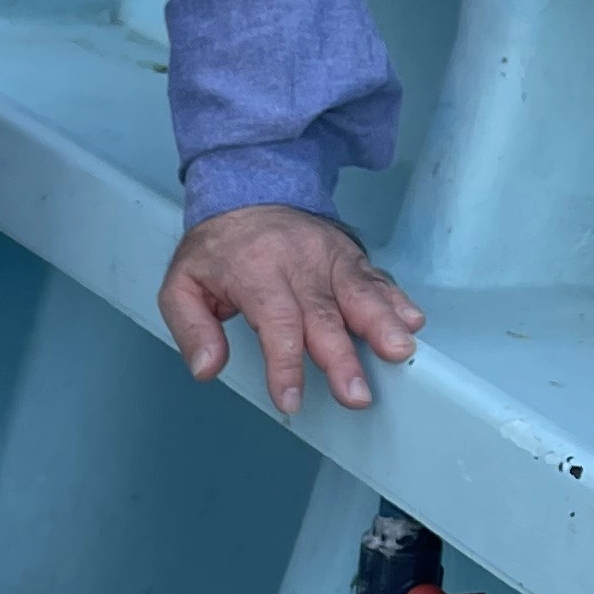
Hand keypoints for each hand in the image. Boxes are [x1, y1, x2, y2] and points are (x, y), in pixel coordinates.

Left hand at [157, 204, 423, 416]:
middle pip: (324, 315)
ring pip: (359, 292)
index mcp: (254, 272)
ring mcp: (329, 257)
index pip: (275, 322)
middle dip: (342, 358)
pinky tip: (412, 321)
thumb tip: (206, 369)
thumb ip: (191, 329)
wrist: (246, 193)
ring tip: (399, 352)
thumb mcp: (181, 286)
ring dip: (382, 324)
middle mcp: (297, 263)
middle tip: (356, 395)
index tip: (290, 399)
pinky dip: (396, 299)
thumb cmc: (216, 251)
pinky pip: (376, 277)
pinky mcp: (350, 255)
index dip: (285, 364)